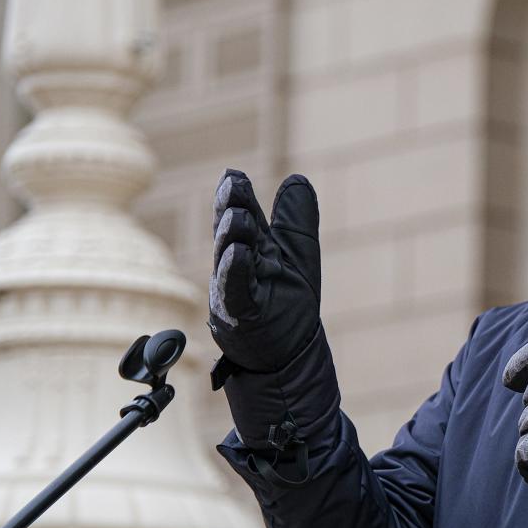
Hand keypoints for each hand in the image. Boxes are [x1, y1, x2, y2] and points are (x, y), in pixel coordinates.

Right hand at [209, 169, 320, 373]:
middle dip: (230, 207)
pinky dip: (235, 272)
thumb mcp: (298, 255)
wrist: (289, 352)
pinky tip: (238, 254)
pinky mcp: (240, 315)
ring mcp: (235, 290)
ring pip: (229, 258)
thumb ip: (295, 220)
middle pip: (230, 231)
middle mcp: (237, 265)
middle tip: (232, 183)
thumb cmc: (288, 303)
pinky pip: (235, 291)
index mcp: (250, 247)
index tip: (233, 175)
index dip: (236, 195)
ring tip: (238, 216)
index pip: (241, 215)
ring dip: (232, 236)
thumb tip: (296, 179)